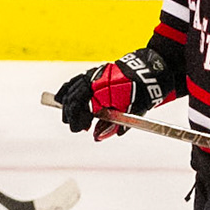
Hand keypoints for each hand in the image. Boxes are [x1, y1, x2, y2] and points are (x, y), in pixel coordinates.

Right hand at [55, 49, 169, 140]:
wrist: (149, 73)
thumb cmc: (142, 94)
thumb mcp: (130, 114)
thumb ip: (111, 127)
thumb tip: (96, 137)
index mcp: (102, 93)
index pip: (80, 108)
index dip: (78, 121)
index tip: (82, 129)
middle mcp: (95, 82)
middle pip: (73, 99)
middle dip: (72, 115)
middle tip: (78, 127)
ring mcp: (93, 75)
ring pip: (71, 89)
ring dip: (67, 104)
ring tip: (68, 117)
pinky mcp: (94, 72)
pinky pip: (75, 80)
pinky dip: (67, 89)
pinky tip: (61, 97)